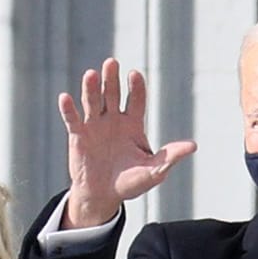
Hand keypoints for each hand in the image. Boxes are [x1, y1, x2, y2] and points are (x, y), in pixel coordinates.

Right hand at [56, 58, 193, 229]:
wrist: (103, 196)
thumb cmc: (130, 182)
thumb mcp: (154, 171)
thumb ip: (170, 157)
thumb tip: (193, 146)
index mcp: (133, 124)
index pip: (135, 99)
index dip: (135, 87)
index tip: (134, 75)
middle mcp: (113, 119)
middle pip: (112, 93)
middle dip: (112, 79)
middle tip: (111, 63)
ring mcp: (95, 126)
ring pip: (93, 102)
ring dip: (91, 88)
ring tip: (91, 74)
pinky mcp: (78, 136)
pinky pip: (73, 120)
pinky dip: (68, 109)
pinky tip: (65, 97)